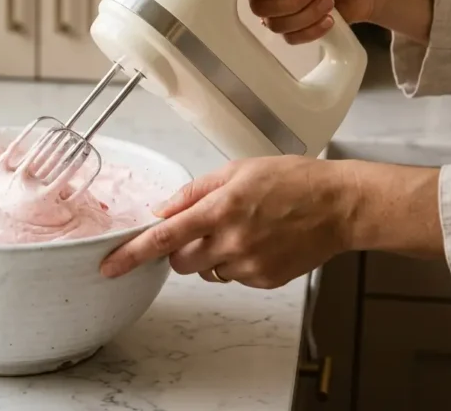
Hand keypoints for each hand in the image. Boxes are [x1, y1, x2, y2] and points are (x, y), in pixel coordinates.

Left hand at [100, 157, 443, 286]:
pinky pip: (233, 277)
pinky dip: (236, 263)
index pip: (163, 238)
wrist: (341, 206)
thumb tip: (161, 210)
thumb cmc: (292, 181)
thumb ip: (194, 192)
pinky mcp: (265, 280)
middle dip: (180, 250)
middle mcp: (232, 241)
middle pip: (179, 262)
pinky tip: (259, 242)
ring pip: (206, 271)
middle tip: (202, 228)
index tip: (109, 266)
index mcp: (220, 209)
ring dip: (210, 256)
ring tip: (241, 230)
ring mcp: (249, 264)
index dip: (131, 254)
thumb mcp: (237, 170)